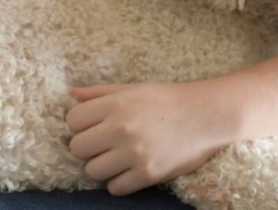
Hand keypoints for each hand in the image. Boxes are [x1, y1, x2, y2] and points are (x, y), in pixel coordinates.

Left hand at [66, 82, 229, 194]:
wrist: (208, 115)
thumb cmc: (168, 99)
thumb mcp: (133, 88)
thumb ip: (99, 93)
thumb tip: (69, 95)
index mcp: (116, 104)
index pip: (72, 120)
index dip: (81, 124)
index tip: (95, 125)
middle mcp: (122, 128)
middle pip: (77, 148)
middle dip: (88, 147)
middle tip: (106, 143)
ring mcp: (135, 153)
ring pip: (92, 171)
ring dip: (102, 166)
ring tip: (119, 157)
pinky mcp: (148, 174)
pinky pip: (115, 188)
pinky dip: (120, 182)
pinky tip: (131, 169)